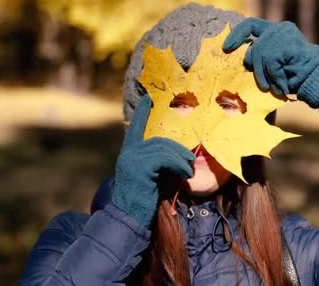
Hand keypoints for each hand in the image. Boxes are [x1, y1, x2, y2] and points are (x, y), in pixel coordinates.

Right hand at [112, 95, 194, 227]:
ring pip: (164, 148)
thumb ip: (158, 163)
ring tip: (189, 171)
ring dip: (181, 159)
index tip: (148, 99)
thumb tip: (179, 155)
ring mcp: (132, 158)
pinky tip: (184, 174)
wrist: (129, 219)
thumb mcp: (153, 177)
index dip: (142, 114)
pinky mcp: (139, 166)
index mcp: (129, 153)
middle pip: (159, 141)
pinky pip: (164, 158)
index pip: (136, 128)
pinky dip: (177, 164)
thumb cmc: (144, 201)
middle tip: (190, 161)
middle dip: (178, 150)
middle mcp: (129, 152)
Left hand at [223, 18, 318, 107]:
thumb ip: (261, 54)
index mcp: (276, 29)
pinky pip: (270, 65)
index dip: (236, 35)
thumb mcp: (274, 60)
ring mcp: (282, 35)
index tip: (226, 48)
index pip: (250, 25)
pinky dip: (275, 78)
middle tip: (264, 83)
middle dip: (256, 68)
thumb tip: (242, 57)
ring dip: (266, 76)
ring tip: (275, 86)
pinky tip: (282, 85)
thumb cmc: (295, 74)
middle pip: (254, 48)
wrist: (317, 78)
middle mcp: (279, 28)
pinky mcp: (285, 45)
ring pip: (260, 56)